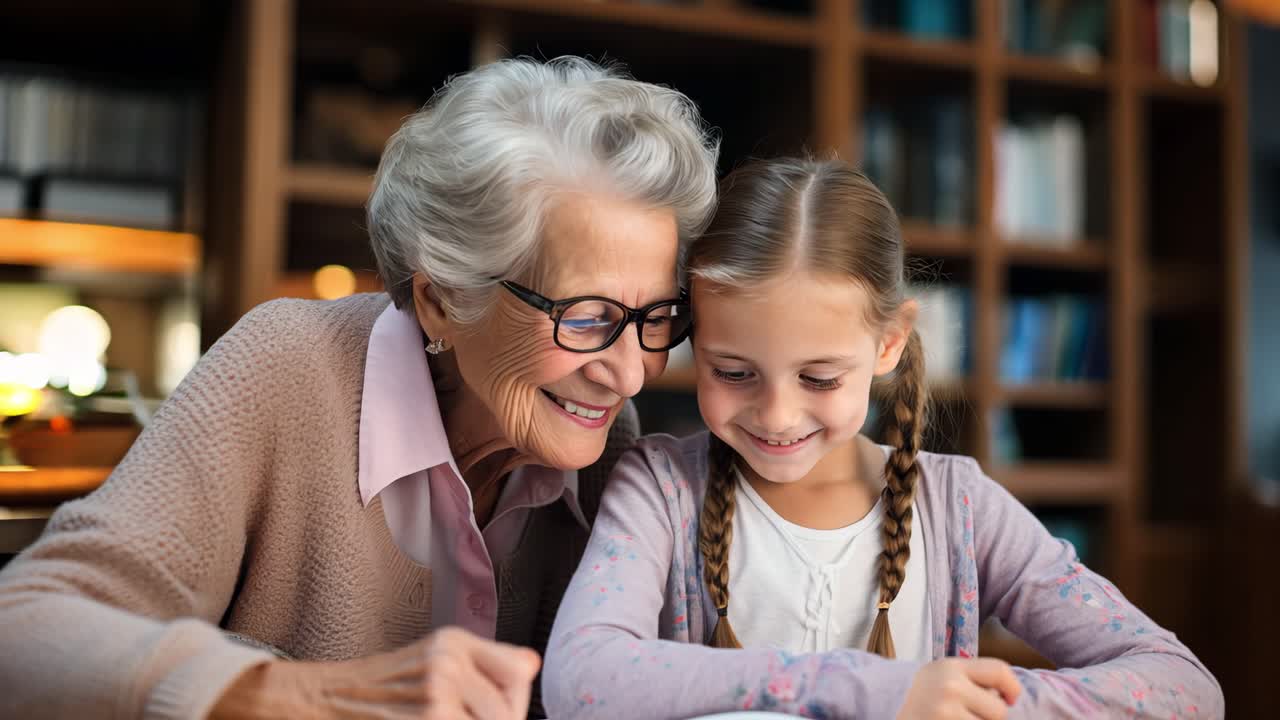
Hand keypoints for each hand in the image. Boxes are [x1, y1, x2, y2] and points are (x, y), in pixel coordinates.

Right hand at [209, 626, 540, 718]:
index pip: (520, 673)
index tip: (500, 711)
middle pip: (507, 713)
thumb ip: (488, 662)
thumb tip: (532, 665)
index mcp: (453, 642)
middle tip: (461, 718)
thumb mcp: (435, 658)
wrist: (319, 701)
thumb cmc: (381, 685)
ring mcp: (432, 701)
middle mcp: (445, 665)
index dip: (516, 702)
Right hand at [896, 658, 1021, 719]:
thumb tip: (1008, 696)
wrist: (883, 704)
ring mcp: (945, 713)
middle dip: (990, 716)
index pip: (999, 671)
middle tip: (971, 713)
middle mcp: (951, 688)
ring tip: (957, 719)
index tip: (1011, 698)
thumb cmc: (919, 691)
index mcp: (952, 667)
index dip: (1012, 687)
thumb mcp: (942, 673)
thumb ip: (972, 678)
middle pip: (998, 710)